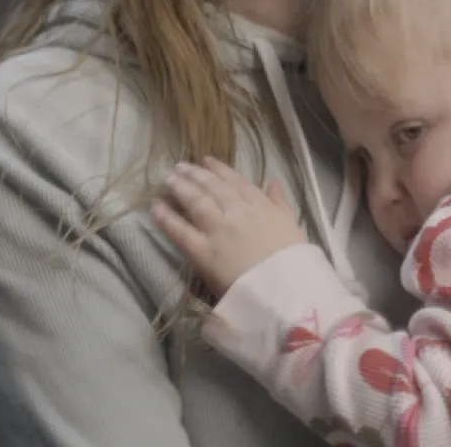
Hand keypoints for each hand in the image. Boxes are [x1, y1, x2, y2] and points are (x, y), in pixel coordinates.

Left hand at [151, 158, 306, 294]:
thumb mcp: (293, 227)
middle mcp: (237, 211)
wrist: (285, 290)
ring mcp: (218, 229)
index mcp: (261, 205)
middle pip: (211, 187)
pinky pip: (181, 231)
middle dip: (194, 175)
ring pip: (196, 202)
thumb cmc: (294, 262)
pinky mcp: (203, 252)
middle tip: (178, 167)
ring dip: (180, 188)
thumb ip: (281, 203)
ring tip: (167, 179)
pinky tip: (156, 207)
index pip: (236, 181)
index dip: (219, 169)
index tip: (206, 160)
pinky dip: (167, 217)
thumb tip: (273, 182)